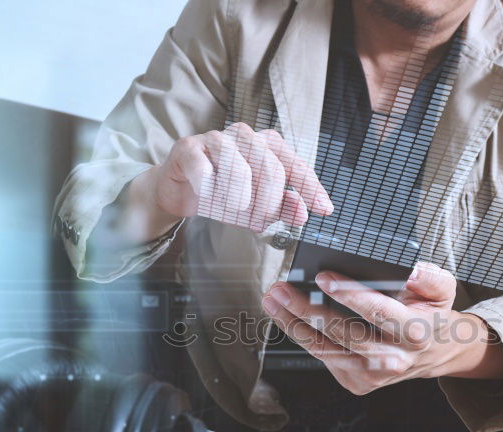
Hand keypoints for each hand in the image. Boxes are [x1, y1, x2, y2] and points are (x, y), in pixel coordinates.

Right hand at [154, 122, 333, 231]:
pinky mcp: (189, 148)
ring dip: (237, 202)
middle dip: (266, 206)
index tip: (323, 209)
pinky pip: (204, 170)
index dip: (310, 188)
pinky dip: (208, 190)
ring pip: (239, 170)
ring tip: (231, 209)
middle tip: (258, 224)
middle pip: (270, 171)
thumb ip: (282, 207)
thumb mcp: (256, 206)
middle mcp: (245, 136)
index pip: (295, 165)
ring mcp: (216, 139)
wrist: (178, 191)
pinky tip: (206, 194)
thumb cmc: (221, 193)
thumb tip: (302, 213)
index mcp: (266, 146)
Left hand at [261, 262, 502, 394]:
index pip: (377, 312)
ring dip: (293, 324)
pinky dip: (304, 337)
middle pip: (342, 332)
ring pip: (325, 349)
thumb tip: (408, 268)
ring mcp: (373, 375)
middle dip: (306, 309)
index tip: (322, 277)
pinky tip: (288, 318)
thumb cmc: (431, 315)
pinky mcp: (358, 383)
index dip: (348, 294)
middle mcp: (392, 358)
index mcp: (413, 332)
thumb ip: (429, 276)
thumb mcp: (442, 290)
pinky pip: (325, 358)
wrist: (434, 353)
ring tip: (273, 301)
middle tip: (281, 288)